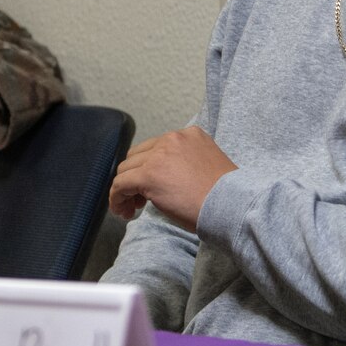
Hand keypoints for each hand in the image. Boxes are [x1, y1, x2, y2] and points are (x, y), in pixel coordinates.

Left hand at [107, 126, 237, 231]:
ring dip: (124, 189)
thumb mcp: (206, 166)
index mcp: (190, 135)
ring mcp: (159, 156)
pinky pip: (120, 184)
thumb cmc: (224, 196)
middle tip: (140, 201)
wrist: (229, 205)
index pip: (156, 148)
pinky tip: (123, 211)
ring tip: (131, 209)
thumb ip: (184, 163)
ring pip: (125, 170)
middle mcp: (172, 139)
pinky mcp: (148, 175)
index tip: (153, 188)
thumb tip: (162, 179)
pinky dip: (116, 198)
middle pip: (137, 156)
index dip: (149, 169)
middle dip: (134, 178)